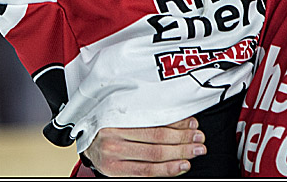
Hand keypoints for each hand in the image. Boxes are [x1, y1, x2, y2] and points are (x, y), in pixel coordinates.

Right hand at [83, 117, 205, 176]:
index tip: (193, 125)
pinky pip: (145, 172)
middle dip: (183, 140)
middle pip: (157, 140)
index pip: (154, 122)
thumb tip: (182, 121)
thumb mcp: (125, 115)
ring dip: (179, 155)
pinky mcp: (113, 171)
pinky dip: (166, 169)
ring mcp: (113, 156)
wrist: (86, 142)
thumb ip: (148, 117)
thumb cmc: (109, 127)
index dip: (177, 125)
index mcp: (118, 117)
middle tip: (199, 140)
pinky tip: (179, 166)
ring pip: (154, 157)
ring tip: (194, 152)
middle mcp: (114, 136)